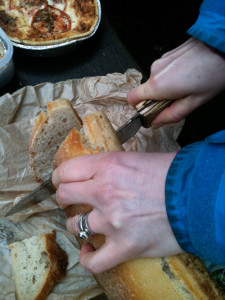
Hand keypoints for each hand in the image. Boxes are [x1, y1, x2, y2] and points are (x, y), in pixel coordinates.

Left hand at [52, 151, 181, 273]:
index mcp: (107, 166)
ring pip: (74, 226)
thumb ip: (111, 166)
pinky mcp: (125, 246)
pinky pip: (94, 261)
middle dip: (65, 198)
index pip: (66, 171)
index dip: (60, 177)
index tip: (62, 182)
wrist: (197, 195)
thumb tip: (97, 172)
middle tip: (72, 200)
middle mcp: (104, 193)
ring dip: (77, 224)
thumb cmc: (171, 173)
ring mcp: (112, 222)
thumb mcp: (136, 159)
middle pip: (64, 196)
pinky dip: (87, 257)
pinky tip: (88, 250)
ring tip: (85, 223)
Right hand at [127, 38, 224, 127]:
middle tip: (180, 100)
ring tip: (188, 86)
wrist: (224, 45)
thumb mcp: (194, 102)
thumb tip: (156, 123)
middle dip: (158, 99)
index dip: (139, 108)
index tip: (152, 112)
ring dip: (167, 87)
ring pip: (156, 81)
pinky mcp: (168, 54)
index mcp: (158, 85)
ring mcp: (161, 59)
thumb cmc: (213, 73)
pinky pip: (163, 71)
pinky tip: (188, 75)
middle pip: (146, 91)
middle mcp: (155, 70)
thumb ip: (171, 115)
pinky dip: (171, 77)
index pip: (132, 98)